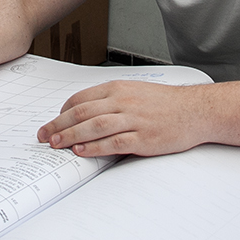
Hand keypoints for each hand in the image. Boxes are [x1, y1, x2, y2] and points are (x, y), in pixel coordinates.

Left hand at [37, 80, 206, 157]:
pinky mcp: (144, 138)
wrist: (196, 110)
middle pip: (81, 112)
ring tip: (56, 144)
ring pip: (94, 126)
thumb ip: (111, 100)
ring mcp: (133, 120)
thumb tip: (86, 113)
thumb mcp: (134, 92)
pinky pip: (114, 142)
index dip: (62, 111)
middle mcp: (123, 101)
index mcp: (118, 88)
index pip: (81, 98)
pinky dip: (95, 147)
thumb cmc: (166, 103)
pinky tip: (82, 151)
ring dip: (70, 135)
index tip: (53, 122)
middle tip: (43, 135)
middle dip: (58, 124)